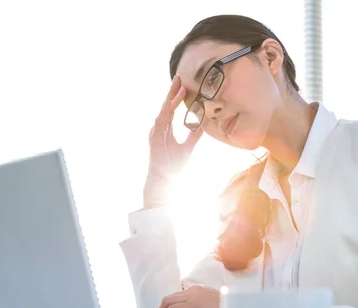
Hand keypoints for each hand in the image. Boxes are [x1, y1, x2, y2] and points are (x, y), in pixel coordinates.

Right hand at [144, 76, 202, 208]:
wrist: (165, 179)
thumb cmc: (173, 166)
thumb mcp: (188, 147)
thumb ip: (194, 135)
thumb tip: (203, 125)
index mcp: (165, 129)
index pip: (171, 109)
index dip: (176, 97)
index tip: (182, 86)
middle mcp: (159, 128)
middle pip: (166, 106)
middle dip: (172, 92)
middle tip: (179, 77)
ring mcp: (156, 131)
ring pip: (164, 109)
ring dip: (171, 97)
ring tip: (178, 85)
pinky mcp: (155, 135)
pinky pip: (163, 118)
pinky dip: (169, 108)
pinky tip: (173, 100)